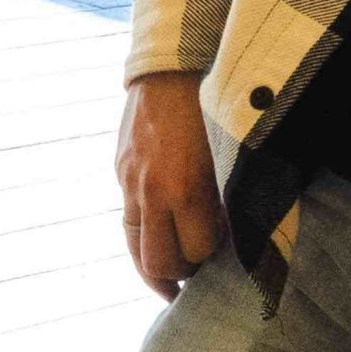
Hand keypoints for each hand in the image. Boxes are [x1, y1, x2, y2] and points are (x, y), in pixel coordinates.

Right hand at [117, 74, 225, 297]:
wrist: (170, 67)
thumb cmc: (211, 108)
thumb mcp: (228, 155)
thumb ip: (225, 198)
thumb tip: (231, 235)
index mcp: (184, 189)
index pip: (196, 252)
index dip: (212, 258)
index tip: (226, 257)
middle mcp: (152, 193)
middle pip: (161, 263)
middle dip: (182, 275)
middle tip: (199, 276)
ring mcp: (130, 184)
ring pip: (136, 250)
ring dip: (156, 271)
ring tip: (173, 284)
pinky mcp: (120, 172)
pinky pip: (128, 222)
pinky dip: (142, 241)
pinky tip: (157, 245)